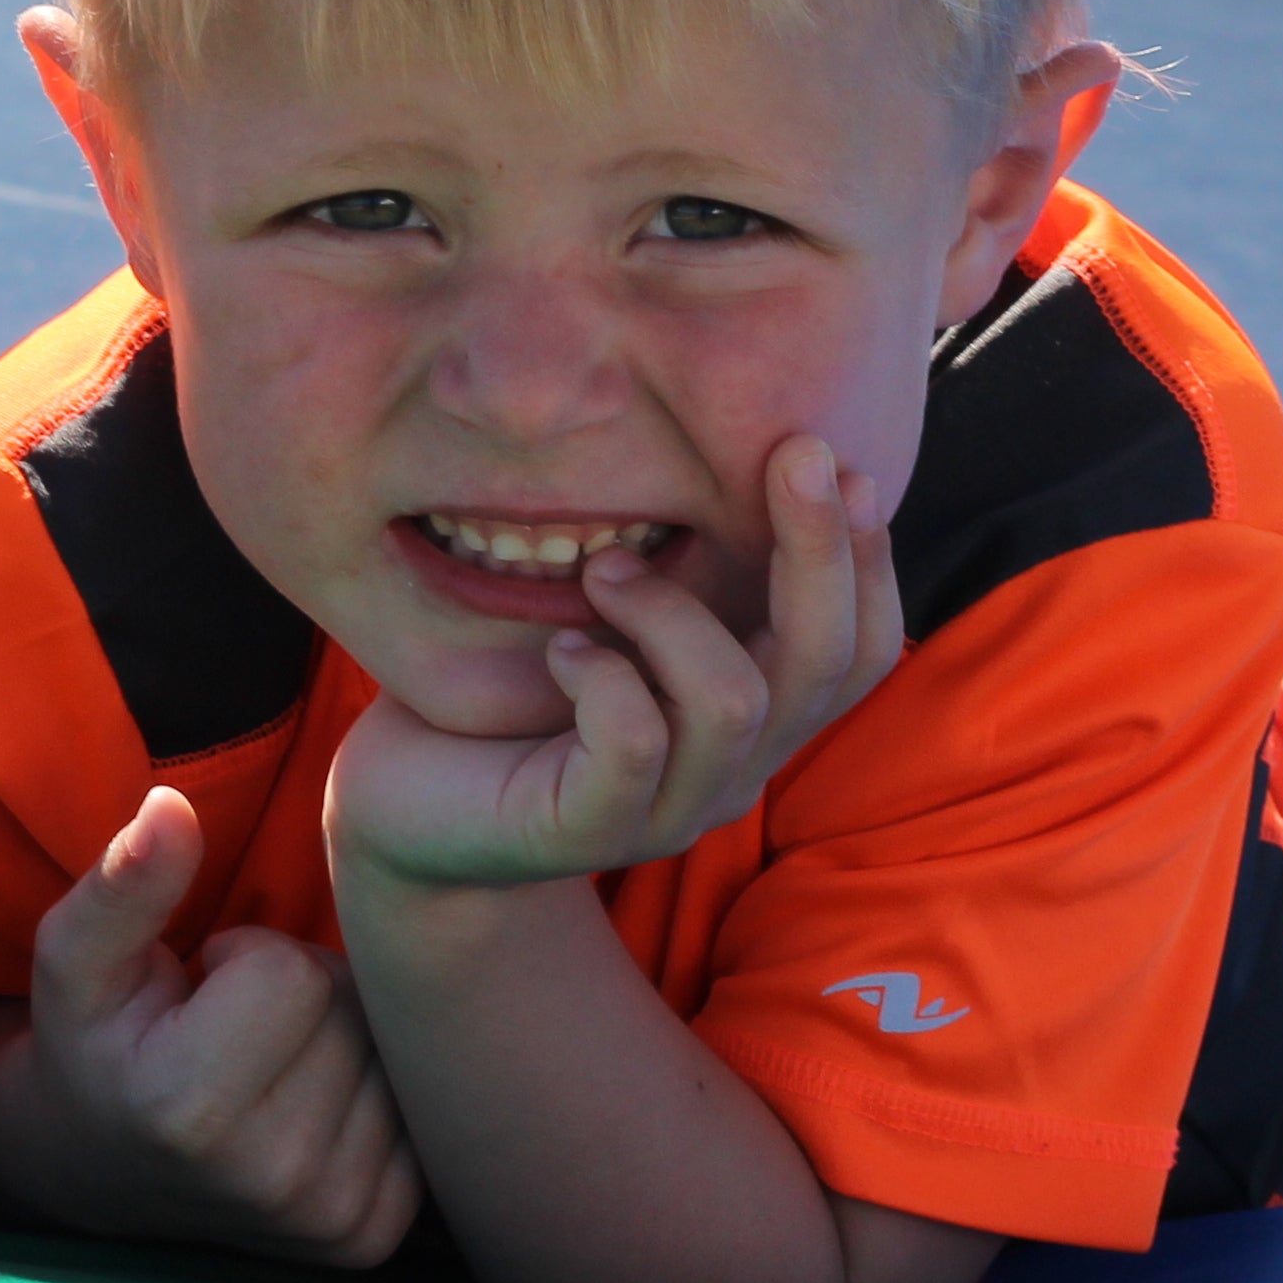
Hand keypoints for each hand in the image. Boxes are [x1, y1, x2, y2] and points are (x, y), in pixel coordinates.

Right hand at [12, 790, 421, 1265]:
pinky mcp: (369, 1238)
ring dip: (342, 1045)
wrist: (99, 1171)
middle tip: (237, 1032)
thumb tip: (172, 807)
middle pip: (351, 1013)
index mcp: (187, 1109)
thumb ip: (125, 881)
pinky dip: (371, 1098)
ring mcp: (327, 1221)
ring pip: (392, 1059)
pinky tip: (310, 1110)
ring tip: (270, 1068)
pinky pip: (416, 1115)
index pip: (291, 974)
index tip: (199, 995)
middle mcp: (268, 1181)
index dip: (246, 960)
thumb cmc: (92, 1042)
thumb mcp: (76, 958)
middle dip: (302, 1000)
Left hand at [330, 439, 902, 897]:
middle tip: (794, 453)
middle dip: (820, 548)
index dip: (868, 560)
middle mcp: (732, 770)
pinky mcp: (589, 830)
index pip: (863, 651)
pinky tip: (560, 651)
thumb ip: (687, 570)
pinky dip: (602, 674)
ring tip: (600, 572)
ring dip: (669, 610)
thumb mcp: (620, 622)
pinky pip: (634, 740)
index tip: (843, 463)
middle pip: (826, 665)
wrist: (414, 811)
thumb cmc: (516, 694)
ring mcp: (668, 809)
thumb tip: (750, 452)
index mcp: (755, 718)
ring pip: (733, 699)